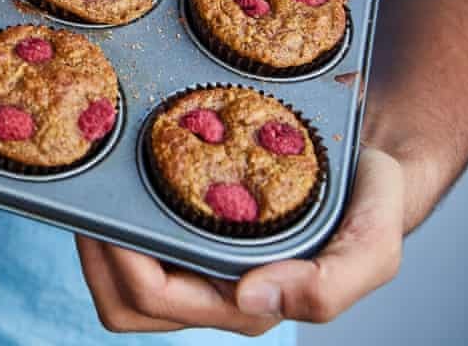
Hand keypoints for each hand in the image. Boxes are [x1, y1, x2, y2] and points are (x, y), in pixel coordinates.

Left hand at [76, 147, 403, 333]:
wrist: (376, 166)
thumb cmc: (373, 206)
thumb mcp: (373, 245)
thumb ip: (328, 285)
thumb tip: (253, 298)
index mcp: (247, 302)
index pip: (154, 300)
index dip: (118, 261)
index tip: (110, 210)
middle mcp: (217, 293)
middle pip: (123, 300)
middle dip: (95, 250)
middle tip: (92, 192)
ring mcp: (201, 266)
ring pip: (120, 281)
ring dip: (98, 238)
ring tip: (100, 184)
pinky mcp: (195, 235)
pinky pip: (137, 245)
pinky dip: (118, 216)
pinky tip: (122, 173)